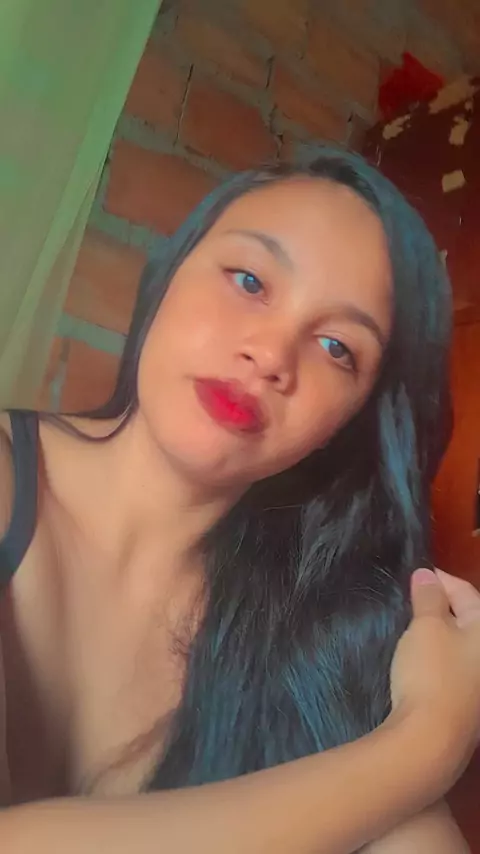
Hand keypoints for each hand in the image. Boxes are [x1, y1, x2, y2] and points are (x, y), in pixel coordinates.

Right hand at [390, 568, 479, 784]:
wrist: (431, 742)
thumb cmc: (432, 674)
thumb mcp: (427, 627)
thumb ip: (428, 598)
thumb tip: (427, 575)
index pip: (468, 593)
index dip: (441, 580)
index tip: (417, 574)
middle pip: (469, 619)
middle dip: (442, 605)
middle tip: (413, 597)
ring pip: (462, 645)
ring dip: (440, 632)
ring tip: (412, 625)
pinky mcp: (468, 706)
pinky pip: (455, 667)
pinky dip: (440, 656)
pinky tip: (419, 659)